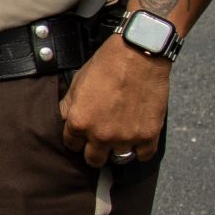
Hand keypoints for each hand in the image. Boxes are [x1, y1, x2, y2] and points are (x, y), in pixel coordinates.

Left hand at [57, 39, 170, 167]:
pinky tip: (138, 138)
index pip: (72, 145)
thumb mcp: (77, 83)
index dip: (77, 139)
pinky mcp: (148, 135)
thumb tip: (66, 121)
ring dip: (118, 149)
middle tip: (101, 141)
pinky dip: (141, 149)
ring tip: (120, 136)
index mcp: (79, 123)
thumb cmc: (106, 64)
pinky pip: (143, 155)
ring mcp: (125, 137)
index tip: (83, 135)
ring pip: (119, 158)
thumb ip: (69, 106)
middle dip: (94, 151)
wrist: (138, 54)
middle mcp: (100, 135)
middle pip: (93, 160)